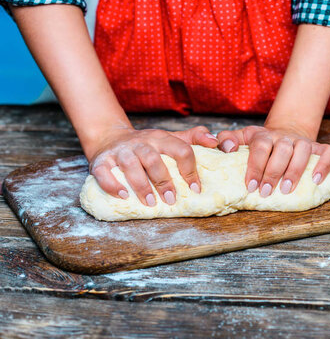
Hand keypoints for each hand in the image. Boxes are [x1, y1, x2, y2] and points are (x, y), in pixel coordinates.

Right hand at [88, 126, 218, 205]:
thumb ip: (193, 139)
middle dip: (164, 181)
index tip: (195, 189)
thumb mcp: (171, 138)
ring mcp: (120, 151)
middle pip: (154, 159)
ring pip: (131, 165)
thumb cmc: (148, 145)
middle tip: (171, 199)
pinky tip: (122, 196)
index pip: (180, 150)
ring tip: (150, 203)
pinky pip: (104, 172)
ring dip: (141, 185)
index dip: (190, 170)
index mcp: (161, 138)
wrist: (111, 138)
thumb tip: (215, 142)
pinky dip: (112, 184)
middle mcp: (141, 143)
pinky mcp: (101, 161)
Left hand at [216, 125, 329, 196]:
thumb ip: (228, 139)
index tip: (251, 186)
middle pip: (282, 149)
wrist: (286, 130)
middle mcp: (284, 137)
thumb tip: (225, 147)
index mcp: (264, 135)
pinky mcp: (319, 147)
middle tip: (266, 192)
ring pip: (303, 150)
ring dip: (296, 170)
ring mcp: (303, 141)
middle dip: (273, 172)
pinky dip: (324, 164)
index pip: (260, 146)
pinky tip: (317, 180)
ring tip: (287, 189)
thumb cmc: (260, 143)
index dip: (255, 166)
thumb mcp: (243, 138)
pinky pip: (328, 152)